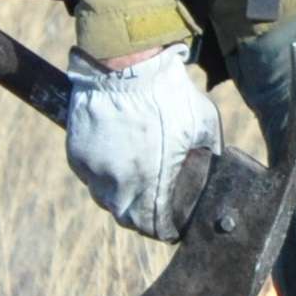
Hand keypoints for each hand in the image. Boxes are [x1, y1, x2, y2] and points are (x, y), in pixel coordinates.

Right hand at [63, 43, 220, 238]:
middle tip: (153, 205)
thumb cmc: (169, 94)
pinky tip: (115, 159)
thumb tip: (217, 172)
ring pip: (106, 199)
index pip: (155, 228)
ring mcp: (94, 171)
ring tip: (135, 181)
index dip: (166, 229)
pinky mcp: (77, 156)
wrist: (125, 65)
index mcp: (153, 183)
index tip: (171, 227)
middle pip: (128, 218)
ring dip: (120, 197)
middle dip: (142, 217)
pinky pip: (90, 177)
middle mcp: (120, 184)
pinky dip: (102, 175)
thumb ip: (210, 156)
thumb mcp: (204, 126)